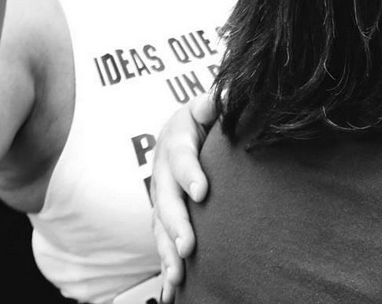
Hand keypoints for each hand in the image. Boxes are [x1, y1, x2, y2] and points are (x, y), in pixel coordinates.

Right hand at [152, 94, 216, 302]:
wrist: (188, 129)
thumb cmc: (208, 117)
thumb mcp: (209, 103)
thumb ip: (214, 102)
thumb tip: (221, 97)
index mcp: (176, 140)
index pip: (182, 158)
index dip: (189, 174)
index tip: (202, 192)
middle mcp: (163, 172)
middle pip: (166, 200)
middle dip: (176, 224)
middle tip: (188, 246)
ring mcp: (161, 197)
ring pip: (160, 227)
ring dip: (167, 252)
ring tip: (178, 275)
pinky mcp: (164, 217)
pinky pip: (163, 242)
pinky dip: (166, 267)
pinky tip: (173, 291)